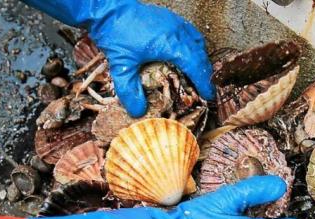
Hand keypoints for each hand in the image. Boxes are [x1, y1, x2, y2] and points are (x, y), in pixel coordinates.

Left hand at [21, 0, 213, 116]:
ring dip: (199, 58)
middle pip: (200, 54)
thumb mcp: (121, 66)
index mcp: (171, 44)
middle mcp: (177, 32)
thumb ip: (130, 91)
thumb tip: (138, 111)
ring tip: (197, 73)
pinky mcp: (168, 18)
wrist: (105, 8)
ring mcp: (174, 22)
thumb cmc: (115, 33)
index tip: (209, 95)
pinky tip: (185, 54)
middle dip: (204, 72)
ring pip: (197, 42)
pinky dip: (192, 46)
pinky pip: (189, 33)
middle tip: (204, 88)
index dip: (204, 82)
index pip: (196, 66)